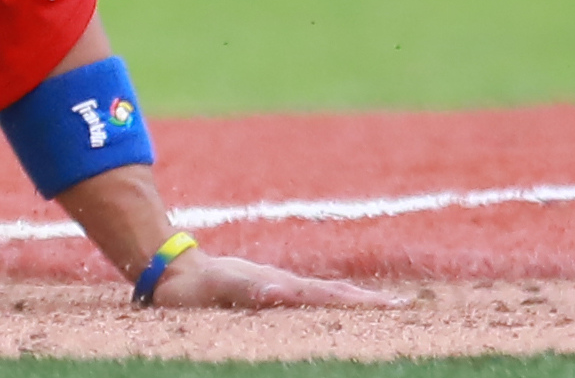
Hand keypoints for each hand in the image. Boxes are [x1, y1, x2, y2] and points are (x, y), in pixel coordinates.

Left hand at [149, 248, 401, 310]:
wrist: (170, 269)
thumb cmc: (192, 287)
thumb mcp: (218, 289)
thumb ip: (248, 290)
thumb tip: (283, 292)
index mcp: (278, 286)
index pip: (325, 296)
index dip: (357, 303)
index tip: (391, 307)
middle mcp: (282, 284)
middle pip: (332, 292)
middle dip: (368, 301)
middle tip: (404, 306)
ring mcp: (277, 286)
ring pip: (323, 293)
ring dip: (354, 300)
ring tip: (386, 305)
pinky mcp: (269, 291)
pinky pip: (308, 297)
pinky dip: (332, 300)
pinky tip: (342, 306)